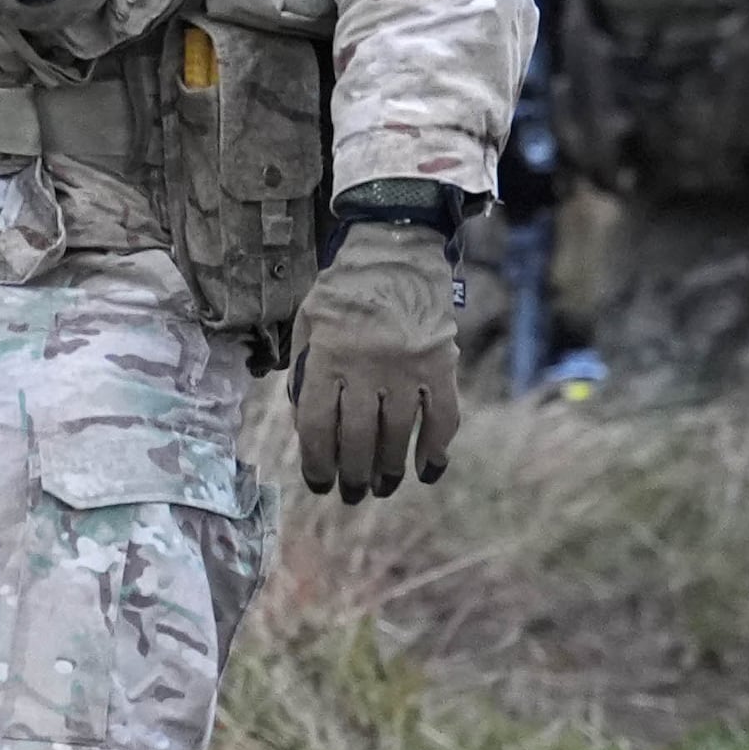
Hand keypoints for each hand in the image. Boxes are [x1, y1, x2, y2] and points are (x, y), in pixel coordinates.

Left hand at [289, 233, 462, 498]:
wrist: (395, 255)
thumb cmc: (343, 296)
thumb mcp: (308, 326)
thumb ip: (305, 374)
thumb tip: (308, 429)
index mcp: (327, 357)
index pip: (316, 424)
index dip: (316, 460)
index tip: (318, 483)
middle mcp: (367, 366)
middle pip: (357, 436)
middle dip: (351, 473)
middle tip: (351, 494)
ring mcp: (408, 368)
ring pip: (398, 434)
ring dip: (389, 468)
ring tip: (381, 487)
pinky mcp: (441, 366)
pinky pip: (442, 418)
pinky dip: (436, 449)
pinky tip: (427, 471)